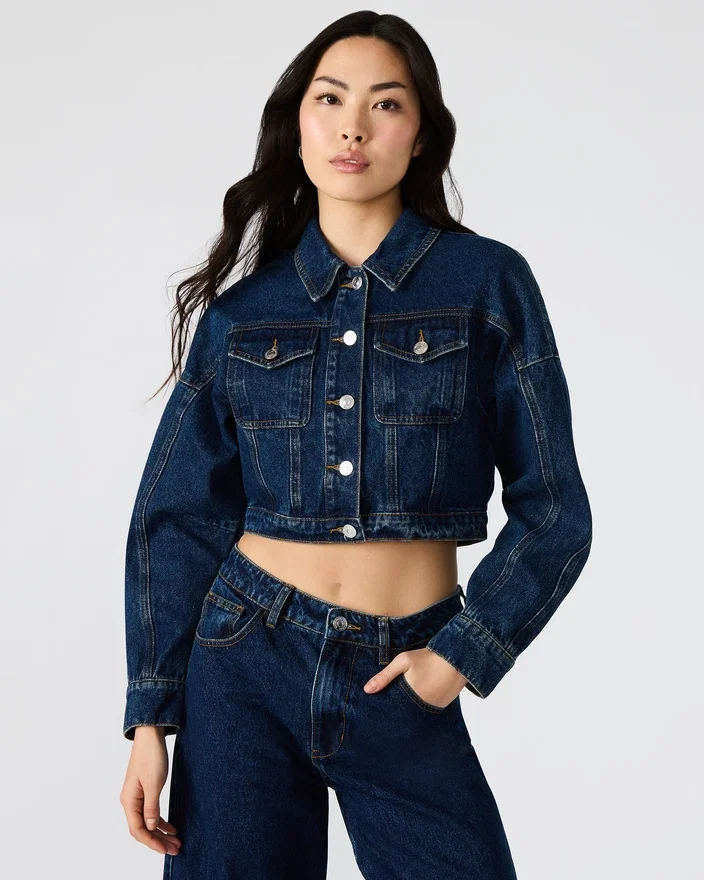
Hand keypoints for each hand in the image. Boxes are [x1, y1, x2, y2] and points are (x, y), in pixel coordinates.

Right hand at [120, 726, 181, 855]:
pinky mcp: (144, 791)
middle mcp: (130, 801)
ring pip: (147, 822)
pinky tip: (172, 827)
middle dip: (158, 841)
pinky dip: (160, 821)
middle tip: (176, 849)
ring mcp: (137, 797)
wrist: (150, 735)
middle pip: (143, 829)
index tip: (166, 850)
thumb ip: (151, 807)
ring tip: (176, 841)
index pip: (138, 830)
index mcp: (129, 801)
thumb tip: (149, 827)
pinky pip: (151, 812)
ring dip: (161, 833)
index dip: (152, 842)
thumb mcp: (154, 783)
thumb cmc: (151, 756)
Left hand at [363, 646, 467, 708]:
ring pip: (414, 714)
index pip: (392, 710)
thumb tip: (367, 690)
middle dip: (396, 712)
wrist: (456, 659)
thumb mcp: (403, 661)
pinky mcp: (441, 708)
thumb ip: (384, 676)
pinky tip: (416, 700)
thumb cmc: (428, 658)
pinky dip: (420, 707)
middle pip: (403, 714)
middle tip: (389, 710)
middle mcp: (421, 706)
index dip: (384, 710)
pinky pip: (426, 711)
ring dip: (408, 710)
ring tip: (402, 704)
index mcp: (409, 695)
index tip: (376, 711)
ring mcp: (432, 709)